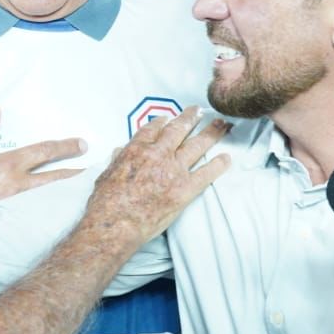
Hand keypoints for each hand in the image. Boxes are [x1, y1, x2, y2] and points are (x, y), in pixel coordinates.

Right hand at [0, 103, 86, 203]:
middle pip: (55, 176)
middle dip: (75, 168)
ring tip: (83, 184)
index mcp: (7, 165)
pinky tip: (61, 208)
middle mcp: (17, 186)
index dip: (65, 146)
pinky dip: (52, 207)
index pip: (43, 152)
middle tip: (91, 163)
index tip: (81, 144)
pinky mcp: (11, 222)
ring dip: (67, 189)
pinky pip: (38, 212)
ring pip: (50, 196)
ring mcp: (16, 207)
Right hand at [83, 107, 230, 243]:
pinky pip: (206, 173)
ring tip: (222, 125)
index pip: (153, 128)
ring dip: (211, 133)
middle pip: (179, 129)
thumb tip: (120, 151)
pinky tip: (227, 159)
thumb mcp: (106, 174)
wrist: (116, 223)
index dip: (163, 121)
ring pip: (197, 145)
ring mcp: (174, 170)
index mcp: (137, 149)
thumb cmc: (106, 201)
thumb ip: (117, 160)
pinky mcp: (185, 189)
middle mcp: (158, 154)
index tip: (168, 118)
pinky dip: (218, 165)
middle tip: (199, 111)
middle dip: (190, 118)